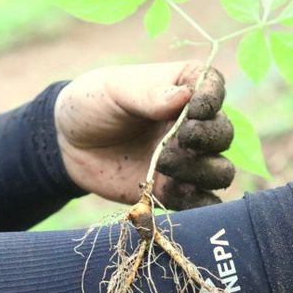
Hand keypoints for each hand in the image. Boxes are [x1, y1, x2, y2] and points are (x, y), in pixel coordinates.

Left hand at [55, 61, 234, 208]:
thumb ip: (150, 94)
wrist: (68, 143)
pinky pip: (200, 202)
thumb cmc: (93, 103)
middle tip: (178, 139)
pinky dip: (200, 205)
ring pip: (219, 171)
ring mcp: (186, 160)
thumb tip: (186, 97)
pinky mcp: (172, 191)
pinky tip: (179, 196)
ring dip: (202, 172)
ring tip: (163, 164)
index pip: (215, 89)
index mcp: (184, 87)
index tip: (194, 110)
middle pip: (224, 134)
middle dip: (209, 139)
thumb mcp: (116, 89)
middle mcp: (193, 125)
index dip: (212, 100)